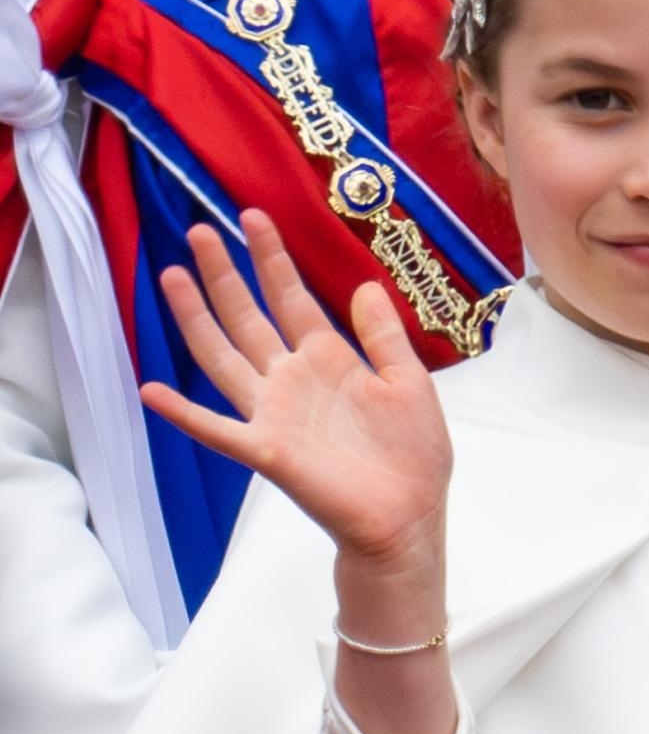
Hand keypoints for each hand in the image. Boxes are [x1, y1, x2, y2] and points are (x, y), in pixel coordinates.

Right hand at [140, 210, 451, 567]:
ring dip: (197, 319)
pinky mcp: (268, 451)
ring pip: (225, 358)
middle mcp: (293, 379)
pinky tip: (151, 390)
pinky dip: (184, 413)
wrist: (409, 515)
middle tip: (200, 230)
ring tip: (172, 276)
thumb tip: (366, 285)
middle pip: (249, 317)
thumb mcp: (409, 382)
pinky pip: (217, 430)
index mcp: (330, 359)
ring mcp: (275, 413)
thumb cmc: (413, 454)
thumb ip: (385, 336)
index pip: (292, 299)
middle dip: (226, 274)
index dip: (272, 259)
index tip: (254, 217)